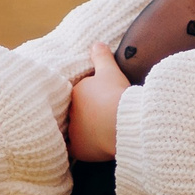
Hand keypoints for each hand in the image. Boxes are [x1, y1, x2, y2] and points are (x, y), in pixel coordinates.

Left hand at [67, 41, 128, 161]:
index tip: (98, 100)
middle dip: (83, 114)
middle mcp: (69, 113)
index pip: (78, 95)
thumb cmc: (117, 95)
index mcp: (75, 93)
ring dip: (83, 131)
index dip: (87, 97)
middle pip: (75, 113)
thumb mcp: (110, 70)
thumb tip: (96, 43)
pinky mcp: (80, 150)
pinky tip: (92, 147)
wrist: (125, 122)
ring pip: (75, 131)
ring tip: (96, 132)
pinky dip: (84, 148)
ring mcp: (73, 133)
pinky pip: (78, 150)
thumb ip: (101, 56)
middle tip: (98, 116)